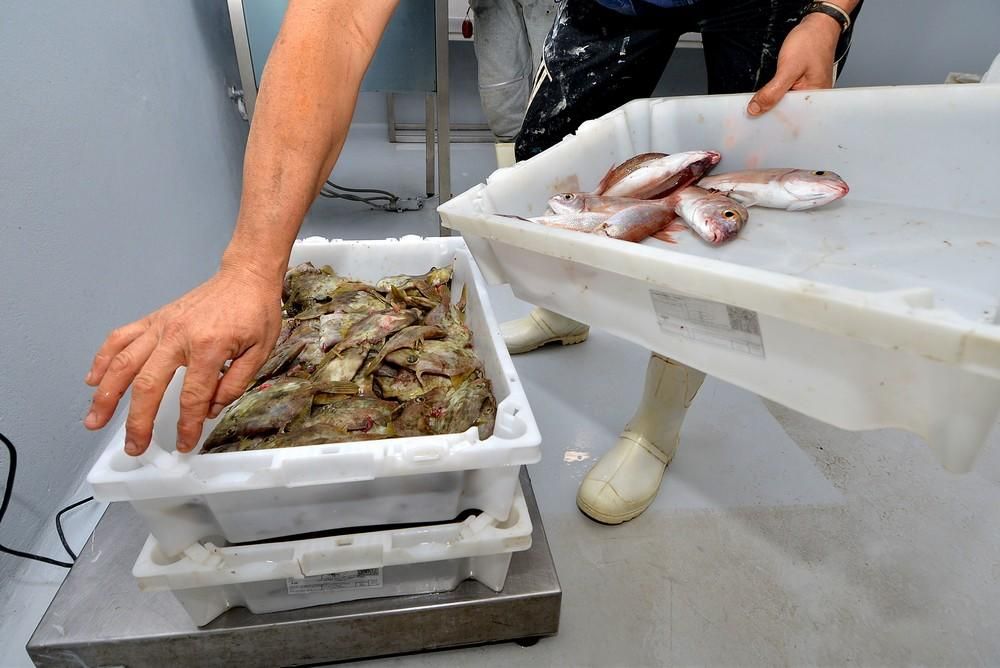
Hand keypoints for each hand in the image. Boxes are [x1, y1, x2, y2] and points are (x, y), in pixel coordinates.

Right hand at [84, 265, 282, 455]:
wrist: (245, 276)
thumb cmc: (255, 312)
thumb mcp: (260, 352)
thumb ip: (234, 384)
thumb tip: (209, 410)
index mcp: (209, 347)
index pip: (192, 397)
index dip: (186, 425)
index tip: (183, 443)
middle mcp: (178, 336)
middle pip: (149, 386)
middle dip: (138, 421)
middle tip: (134, 446)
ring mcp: (161, 326)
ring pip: (124, 363)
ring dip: (106, 395)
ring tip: (95, 420)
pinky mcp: (154, 319)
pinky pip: (120, 338)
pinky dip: (103, 358)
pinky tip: (93, 380)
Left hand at [747, 12, 840, 115]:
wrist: (818, 25)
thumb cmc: (810, 43)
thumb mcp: (788, 69)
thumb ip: (772, 91)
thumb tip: (755, 109)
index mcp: (817, 98)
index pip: (793, 119)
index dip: (773, 122)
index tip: (754, 121)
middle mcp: (815, 98)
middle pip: (789, 115)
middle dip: (771, 114)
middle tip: (752, 114)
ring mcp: (809, 92)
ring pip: (787, 106)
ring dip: (772, 105)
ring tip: (757, 107)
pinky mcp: (802, 87)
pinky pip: (787, 97)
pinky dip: (776, 97)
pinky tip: (766, 98)